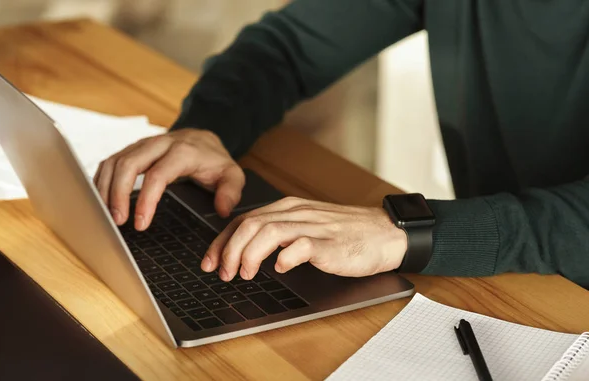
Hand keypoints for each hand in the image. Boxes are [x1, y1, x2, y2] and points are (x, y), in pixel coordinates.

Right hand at [93, 128, 243, 229]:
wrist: (204, 139)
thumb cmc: (215, 161)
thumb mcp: (232, 175)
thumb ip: (231, 192)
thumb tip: (222, 209)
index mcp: (183, 152)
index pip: (157, 175)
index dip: (146, 200)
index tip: (141, 223)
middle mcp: (159, 144)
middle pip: (128, 165)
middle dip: (118, 194)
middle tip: (116, 221)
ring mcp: (143, 145)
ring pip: (115, 161)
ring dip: (106, 188)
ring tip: (106, 215)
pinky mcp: (133, 149)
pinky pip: (111, 161)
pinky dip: (102, 180)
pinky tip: (101, 201)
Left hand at [201, 197, 407, 280]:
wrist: (384, 233)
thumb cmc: (345, 234)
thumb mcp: (305, 227)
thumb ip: (278, 233)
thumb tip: (245, 250)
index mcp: (288, 208)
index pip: (243, 220)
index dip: (221, 241)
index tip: (210, 262)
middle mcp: (296, 213)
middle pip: (250, 224)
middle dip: (229, 250)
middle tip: (224, 273)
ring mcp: (313, 226)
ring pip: (269, 232)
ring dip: (249, 255)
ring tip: (245, 274)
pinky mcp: (329, 243)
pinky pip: (301, 246)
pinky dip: (285, 258)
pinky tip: (280, 269)